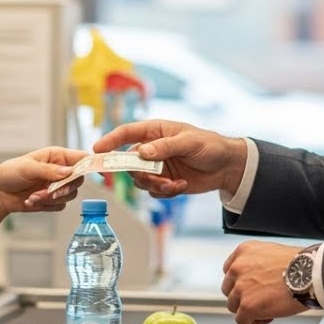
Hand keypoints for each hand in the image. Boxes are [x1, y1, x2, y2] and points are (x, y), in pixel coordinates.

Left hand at [0, 146, 89, 213]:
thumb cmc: (10, 173)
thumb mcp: (28, 167)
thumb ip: (49, 170)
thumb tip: (68, 172)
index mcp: (57, 156)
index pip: (81, 158)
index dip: (90, 165)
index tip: (93, 173)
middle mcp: (60, 170)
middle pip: (78, 180)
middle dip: (64, 188)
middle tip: (50, 191)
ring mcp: (57, 186)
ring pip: (70, 195)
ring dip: (51, 198)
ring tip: (33, 196)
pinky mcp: (52, 200)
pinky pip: (60, 206)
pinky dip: (46, 205)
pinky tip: (30, 201)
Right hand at [92, 119, 247, 197]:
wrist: (227, 166)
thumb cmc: (209, 145)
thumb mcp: (189, 142)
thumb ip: (165, 147)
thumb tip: (143, 152)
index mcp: (155, 131)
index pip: (126, 133)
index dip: (110, 140)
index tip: (97, 150)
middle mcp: (152, 149)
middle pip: (129, 163)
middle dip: (139, 174)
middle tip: (155, 178)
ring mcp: (157, 166)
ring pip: (141, 180)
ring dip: (155, 186)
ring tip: (175, 184)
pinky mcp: (164, 181)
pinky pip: (154, 191)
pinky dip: (166, 192)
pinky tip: (182, 186)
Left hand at [221, 241, 305, 323]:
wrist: (311, 274)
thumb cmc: (300, 265)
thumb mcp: (272, 253)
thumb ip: (258, 264)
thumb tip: (256, 280)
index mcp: (244, 251)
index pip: (229, 271)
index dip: (241, 282)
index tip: (252, 288)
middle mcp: (237, 267)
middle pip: (229, 289)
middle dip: (243, 296)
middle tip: (262, 300)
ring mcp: (241, 287)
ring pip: (233, 306)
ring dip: (248, 310)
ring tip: (268, 309)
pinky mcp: (247, 305)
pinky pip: (242, 320)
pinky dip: (254, 322)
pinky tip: (269, 317)